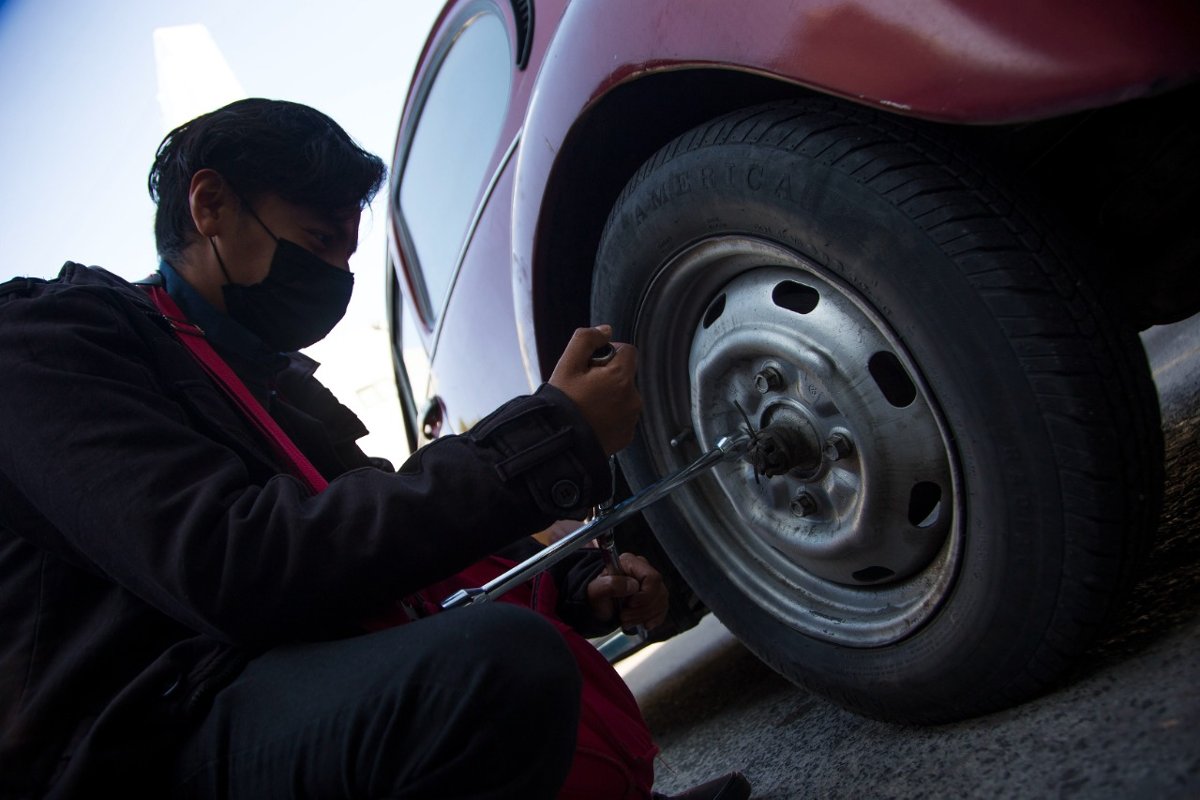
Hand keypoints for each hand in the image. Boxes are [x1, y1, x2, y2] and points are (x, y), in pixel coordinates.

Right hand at [548, 325, 640, 455]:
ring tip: (585, 406)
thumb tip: (606, 330)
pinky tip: (591, 420)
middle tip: (583, 388)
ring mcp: (631, 419)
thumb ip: (587, 339)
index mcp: (622, 378)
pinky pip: (622, 417)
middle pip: (625, 375)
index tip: (590, 365)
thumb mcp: (567, 365)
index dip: (608, 352)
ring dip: (609, 396)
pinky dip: (610, 416)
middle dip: (607, 376)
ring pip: (624, 396)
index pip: (627, 350)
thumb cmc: (562, 405)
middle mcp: (633, 398)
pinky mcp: (627, 436)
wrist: (559, 445)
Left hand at [585, 552, 668, 631]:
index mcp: (630, 563)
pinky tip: (642, 623)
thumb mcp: (595, 590)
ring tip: (628, 621)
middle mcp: (643, 571)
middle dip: (642, 610)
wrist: (597, 606)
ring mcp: (651, 585)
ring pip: (661, 602)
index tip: (630, 604)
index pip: (652, 578)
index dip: (645, 595)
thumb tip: (632, 585)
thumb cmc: (596, 596)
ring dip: (645, 616)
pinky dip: (653, 620)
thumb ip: (610, 584)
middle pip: (659, 592)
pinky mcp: (654, 597)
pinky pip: (662, 609)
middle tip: (624, 616)